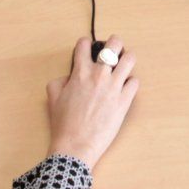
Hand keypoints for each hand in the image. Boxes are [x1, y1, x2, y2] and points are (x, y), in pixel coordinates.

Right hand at [46, 36, 138, 167]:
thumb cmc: (63, 124)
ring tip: (123, 66)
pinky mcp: (125, 100)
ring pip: (130, 59)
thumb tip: (70, 77)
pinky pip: (135, 82)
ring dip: (127, 60)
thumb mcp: (53, 98)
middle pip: (114, 44)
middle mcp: (99, 74)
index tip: (87, 50)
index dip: (85, 44)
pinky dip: (131, 83)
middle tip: (112, 52)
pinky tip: (124, 89)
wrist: (75, 145)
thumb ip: (60, 81)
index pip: (84, 43)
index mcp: (80, 72)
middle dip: (114, 44)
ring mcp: (114, 86)